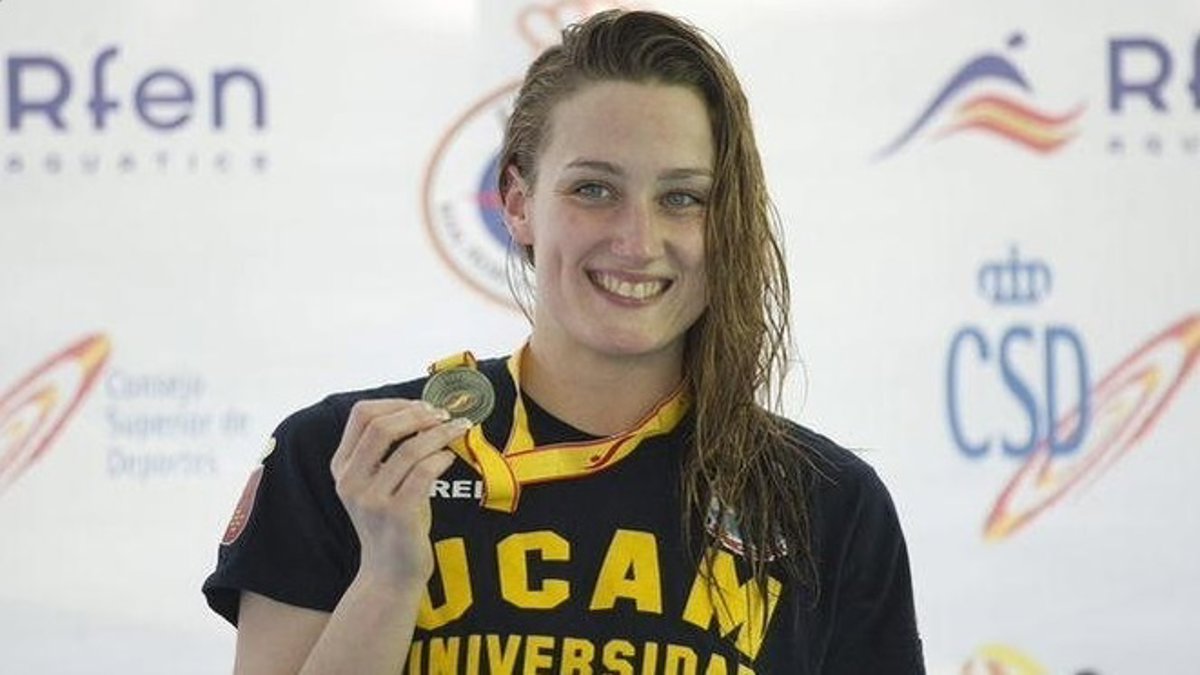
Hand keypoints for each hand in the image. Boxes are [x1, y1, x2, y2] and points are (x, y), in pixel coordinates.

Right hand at [330, 399, 470, 589]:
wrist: (389, 573)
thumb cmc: (393, 522)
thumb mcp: (379, 483)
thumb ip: (389, 451)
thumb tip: (426, 411)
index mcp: (342, 467)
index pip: (361, 415)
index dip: (396, 403)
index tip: (424, 405)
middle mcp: (350, 481)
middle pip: (381, 426)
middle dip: (419, 414)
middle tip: (444, 415)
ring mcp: (371, 500)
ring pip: (408, 449)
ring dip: (440, 434)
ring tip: (458, 430)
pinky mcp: (396, 515)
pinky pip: (424, 472)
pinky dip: (441, 458)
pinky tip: (450, 458)